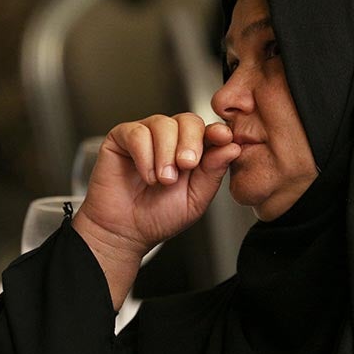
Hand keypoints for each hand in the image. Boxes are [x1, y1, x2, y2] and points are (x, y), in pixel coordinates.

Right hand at [72, 113, 239, 308]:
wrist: (125, 233)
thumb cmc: (158, 217)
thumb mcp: (196, 198)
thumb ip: (213, 172)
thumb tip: (232, 147)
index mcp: (192, 151)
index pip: (208, 130)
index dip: (216, 131)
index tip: (222, 138)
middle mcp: (170, 139)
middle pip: (188, 120)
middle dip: (191, 142)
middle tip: (186, 166)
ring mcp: (146, 136)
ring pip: (163, 123)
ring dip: (165, 153)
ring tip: (163, 180)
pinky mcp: (121, 138)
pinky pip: (137, 133)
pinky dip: (144, 155)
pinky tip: (146, 176)